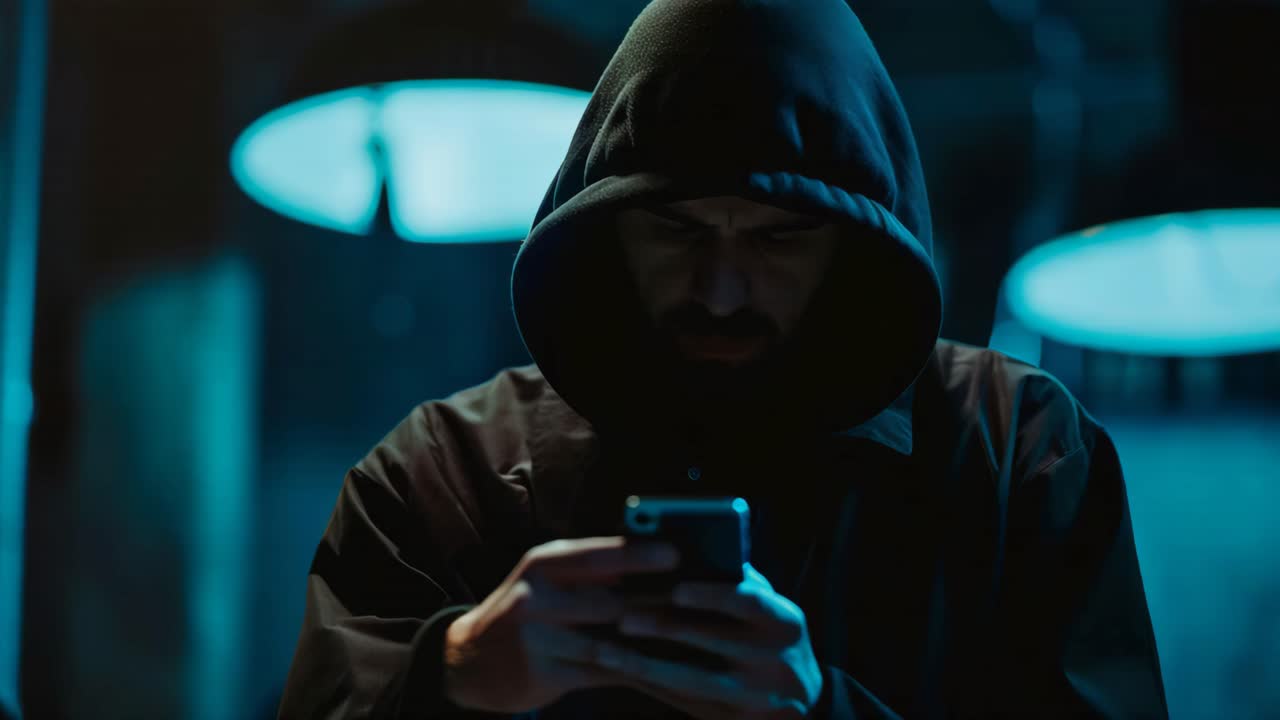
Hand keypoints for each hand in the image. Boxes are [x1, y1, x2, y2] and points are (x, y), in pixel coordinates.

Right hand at [442, 536, 679, 713]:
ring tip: (691, 637)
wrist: (468, 660)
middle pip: (610, 601)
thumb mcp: (545, 577)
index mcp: (543, 564)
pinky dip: (635, 671)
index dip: (639, 555)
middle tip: (698, 600)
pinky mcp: (545, 674)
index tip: (677, 555)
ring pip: (610, 642)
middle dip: (656, 603)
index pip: (597, 556)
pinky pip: (601, 673)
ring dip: (651, 642)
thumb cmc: (523, 610)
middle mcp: (537, 598)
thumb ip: (588, 569)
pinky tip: (664, 670)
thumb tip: (650, 561)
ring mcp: (539, 639)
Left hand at [605, 563, 823, 719]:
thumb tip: (694, 552)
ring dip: (643, 662)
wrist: (803, 707)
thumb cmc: (775, 641)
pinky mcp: (731, 719)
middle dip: (662, 627)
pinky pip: (681, 700)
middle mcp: (773, 660)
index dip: (712, 595)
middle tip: (623, 617)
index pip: (747, 602)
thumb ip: (742, 583)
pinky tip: (619, 671)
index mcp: (783, 622)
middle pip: (710, 640)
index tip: (676, 589)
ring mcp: (752, 695)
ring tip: (606, 650)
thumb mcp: (774, 610)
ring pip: (688, 679)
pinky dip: (647, 683)